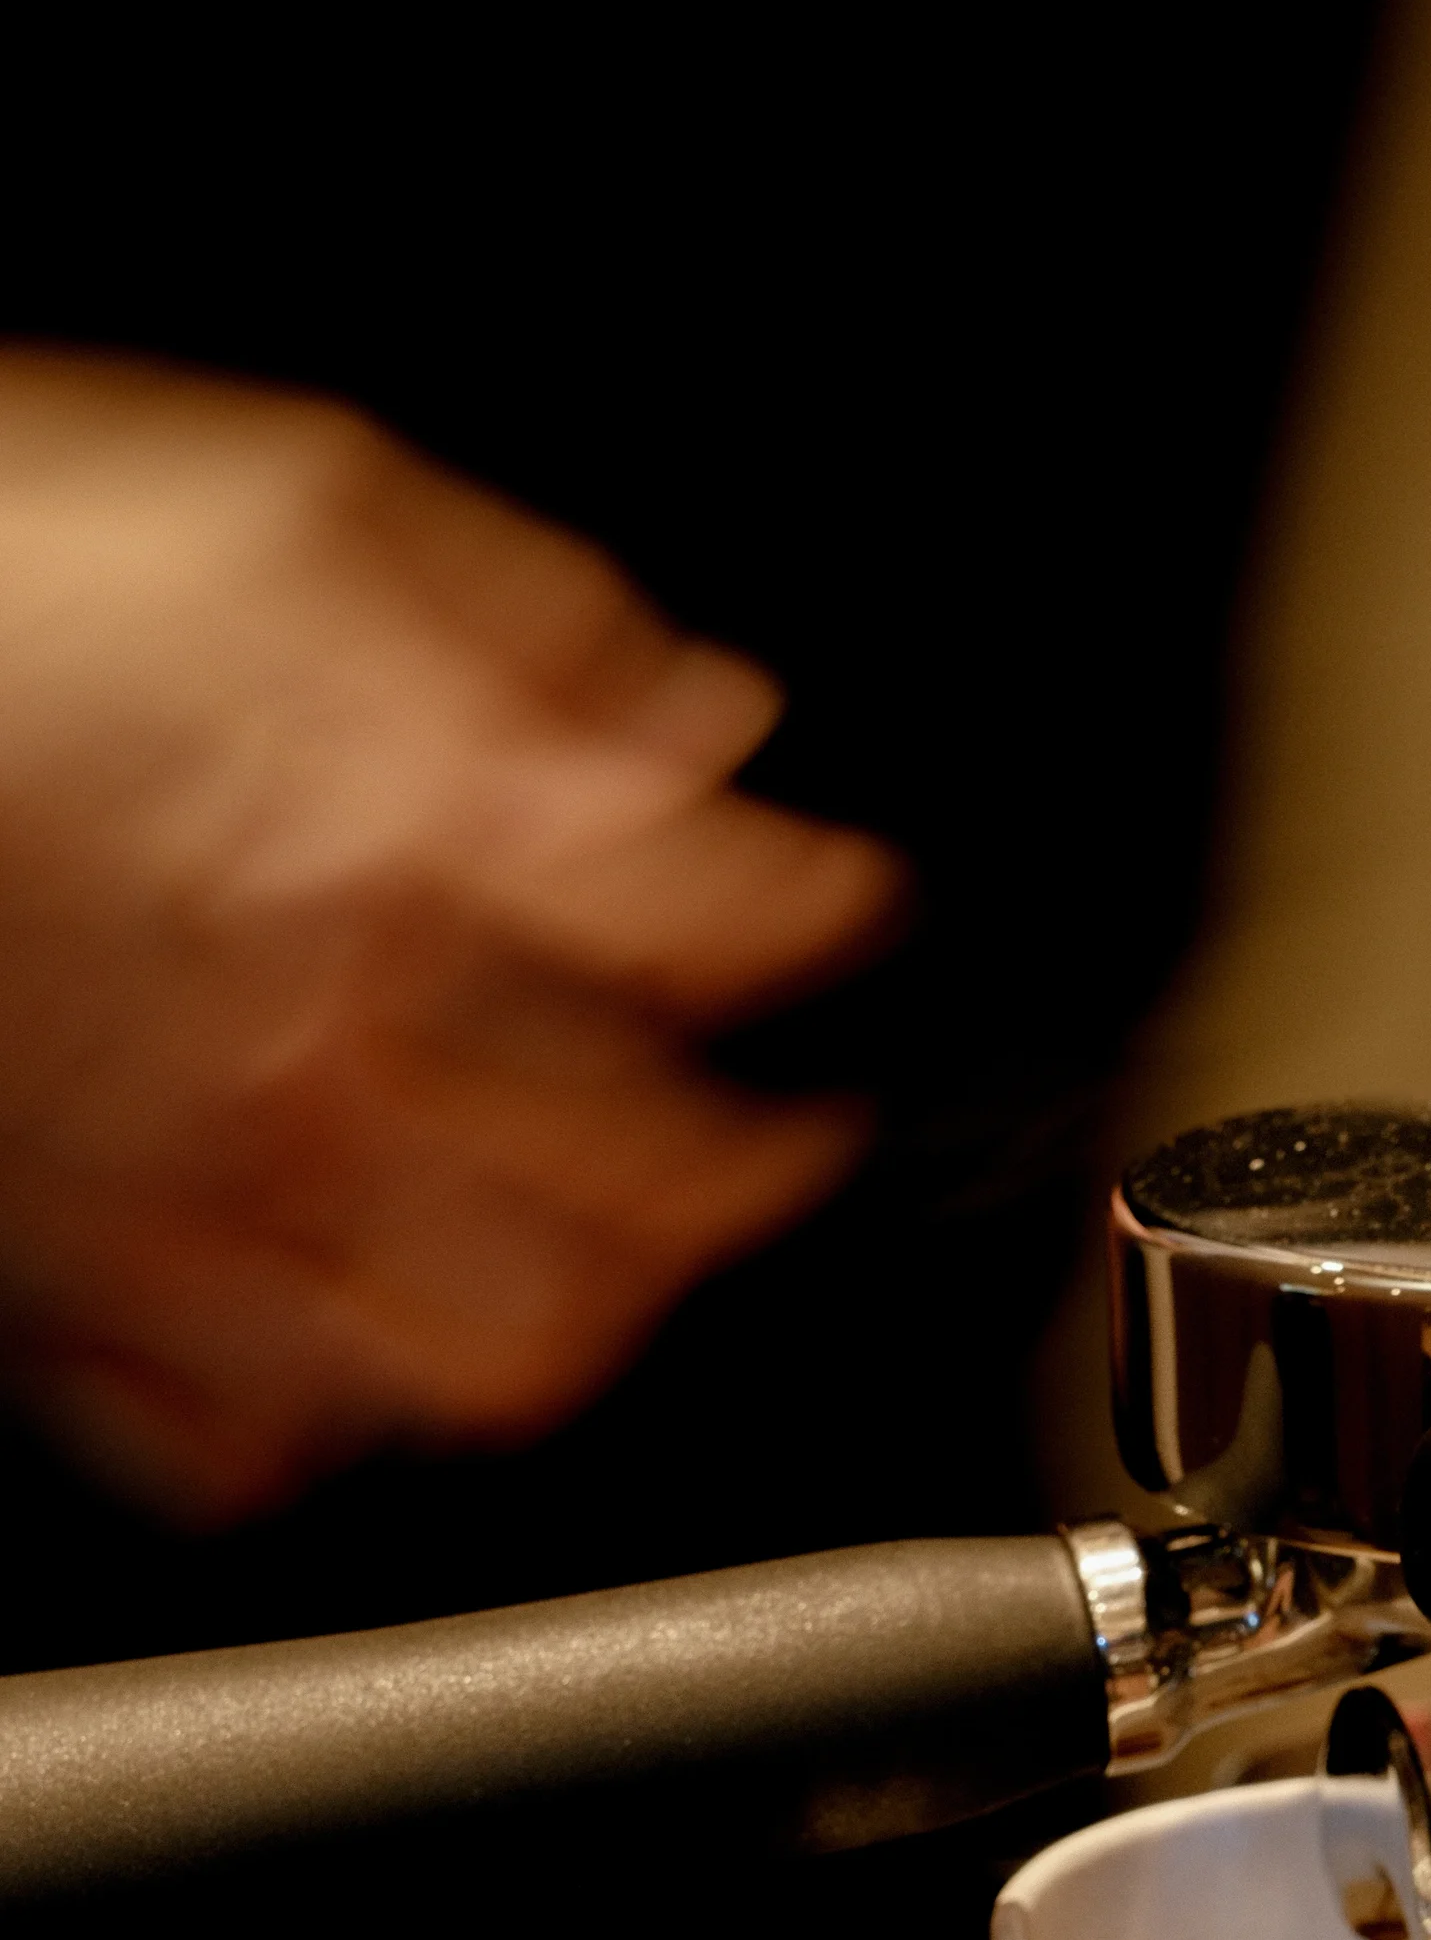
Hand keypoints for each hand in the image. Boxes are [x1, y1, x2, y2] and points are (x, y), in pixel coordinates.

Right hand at [0, 353, 903, 1518]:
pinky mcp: (63, 1290)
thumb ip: (521, 618)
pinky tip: (347, 1352)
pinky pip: (240, 1444)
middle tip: (786, 1142)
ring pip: (489, 1358)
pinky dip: (321, 1423)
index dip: (823, 914)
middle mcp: (331, 1044)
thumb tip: (700, 715)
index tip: (844, 908)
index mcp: (406, 836)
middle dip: (767, 1168)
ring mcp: (200, 1191)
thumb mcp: (272, 496)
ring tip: (611, 1276)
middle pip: (660, 1186)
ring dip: (587, 1325)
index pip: (721, 919)